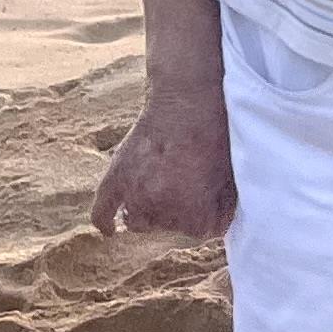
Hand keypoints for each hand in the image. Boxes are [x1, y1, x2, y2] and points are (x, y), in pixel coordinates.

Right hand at [92, 83, 236, 236]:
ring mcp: (135, 194)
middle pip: (167, 225)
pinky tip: (109, 229)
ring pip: (137, 221)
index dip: (208, 212)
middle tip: (186, 183)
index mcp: (193, 214)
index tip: (211, 196)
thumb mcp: (230, 175)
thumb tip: (217, 225)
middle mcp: (161, 210)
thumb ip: (223, 207)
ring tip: (159, 190)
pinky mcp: (116, 177)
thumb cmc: (216, 135)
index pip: (199, 231)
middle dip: (178, 209)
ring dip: (147, 211)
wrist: (189, 99)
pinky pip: (102, 211)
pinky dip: (105, 221)